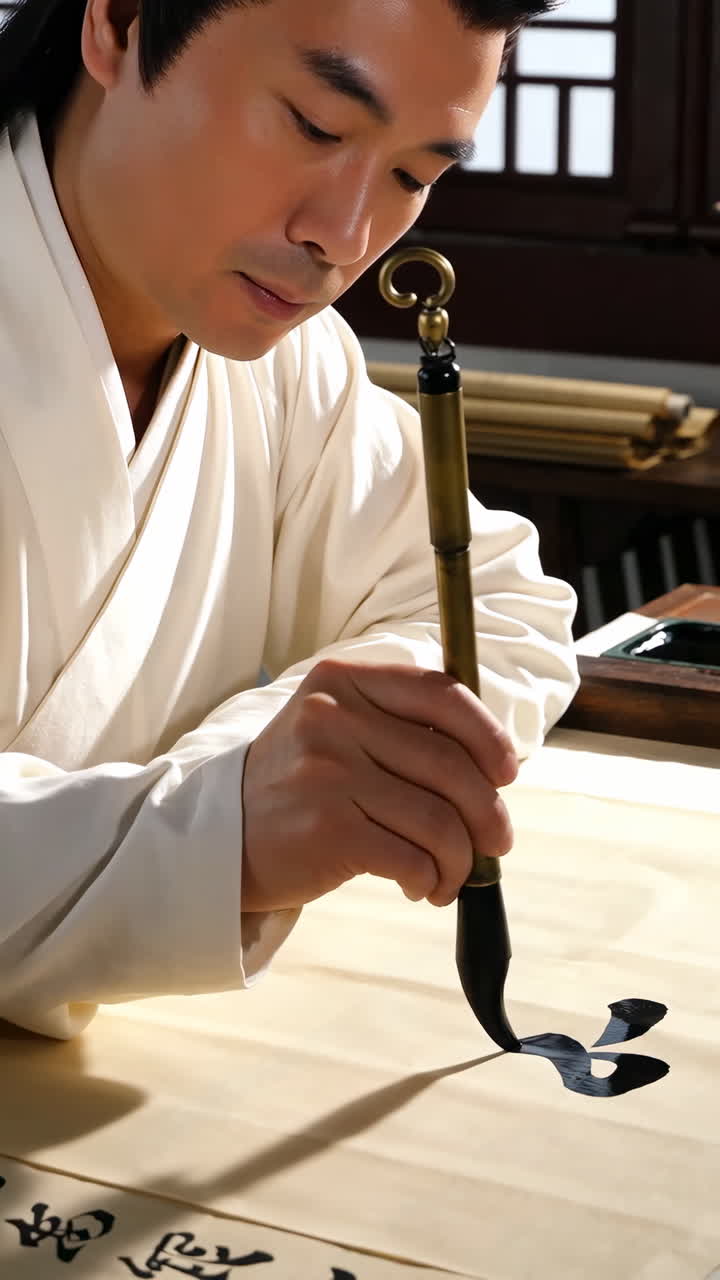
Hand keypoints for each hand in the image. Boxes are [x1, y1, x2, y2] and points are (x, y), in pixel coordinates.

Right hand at [241, 660, 516, 912]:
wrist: (222, 838)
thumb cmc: (300, 786)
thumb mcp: (336, 728)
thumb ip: (400, 728)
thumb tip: (492, 767)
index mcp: (343, 680)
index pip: (441, 694)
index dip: (488, 735)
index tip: (506, 772)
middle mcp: (334, 718)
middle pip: (450, 764)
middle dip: (488, 812)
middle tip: (496, 841)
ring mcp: (328, 772)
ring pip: (438, 820)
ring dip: (461, 858)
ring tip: (452, 874)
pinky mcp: (327, 829)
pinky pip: (412, 857)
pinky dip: (431, 878)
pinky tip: (422, 885)